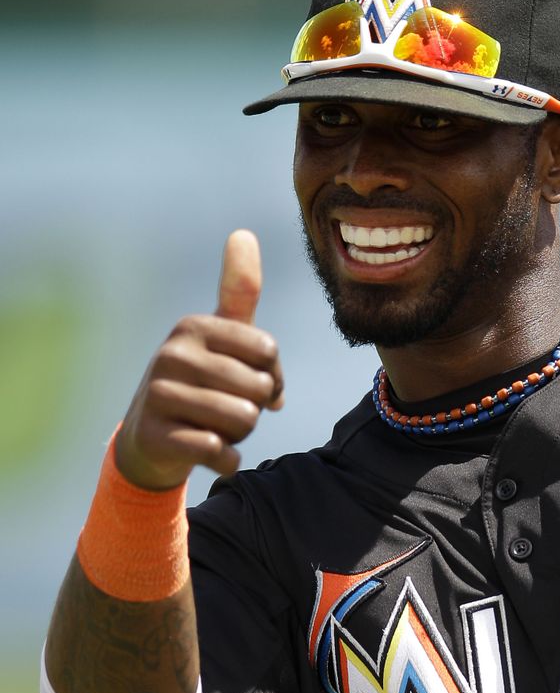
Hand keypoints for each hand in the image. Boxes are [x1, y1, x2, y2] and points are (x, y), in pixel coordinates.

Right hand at [115, 230, 283, 489]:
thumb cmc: (202, 384)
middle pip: (258, 388)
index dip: (272, 376)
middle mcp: (172, 354)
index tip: (250, 381)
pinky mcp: (157, 435)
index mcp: (193, 326)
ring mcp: (160, 394)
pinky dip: (226, 460)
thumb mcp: (221, 338)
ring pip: (243, 420)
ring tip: (214, 426)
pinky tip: (211, 453)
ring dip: (240, 434)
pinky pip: (220, 451)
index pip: (268, 351)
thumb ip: (238, 292)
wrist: (152, 440)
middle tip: (227, 408)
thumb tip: (243, 232)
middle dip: (255, 407)